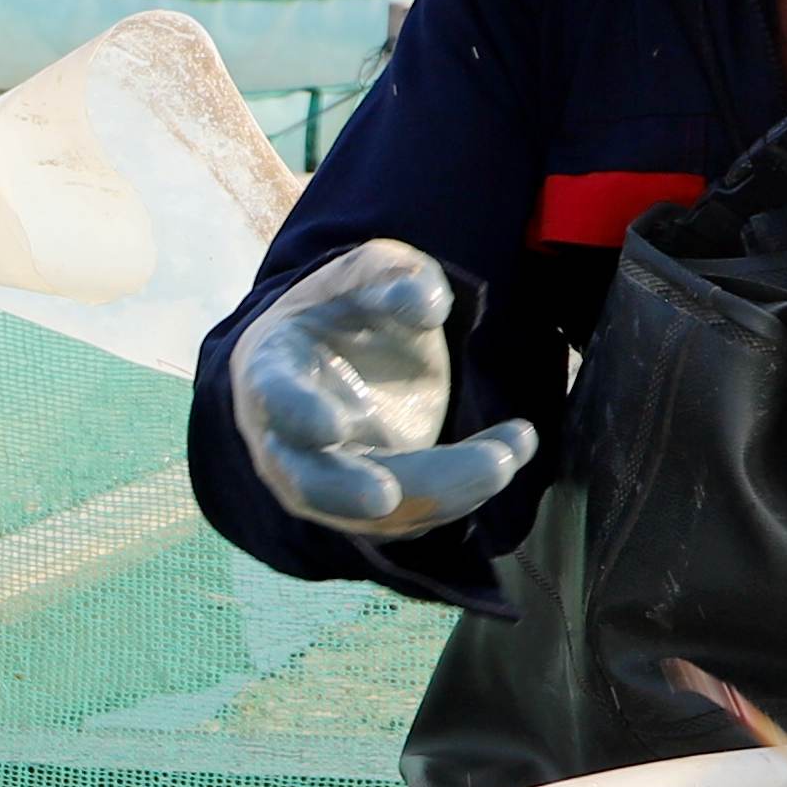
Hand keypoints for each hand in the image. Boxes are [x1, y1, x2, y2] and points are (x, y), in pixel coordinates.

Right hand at [229, 237, 540, 544]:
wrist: (341, 354)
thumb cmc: (344, 310)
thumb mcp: (370, 272)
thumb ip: (395, 279)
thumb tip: (427, 305)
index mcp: (274, 372)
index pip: (278, 399)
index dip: (300, 414)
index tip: (334, 425)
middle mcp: (289, 442)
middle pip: (313, 482)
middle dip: (352, 492)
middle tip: (391, 495)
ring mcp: (329, 482)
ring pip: (376, 512)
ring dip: (444, 490)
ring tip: (509, 449)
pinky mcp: (372, 504)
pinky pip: (416, 514)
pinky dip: (466, 490)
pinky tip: (512, 448)